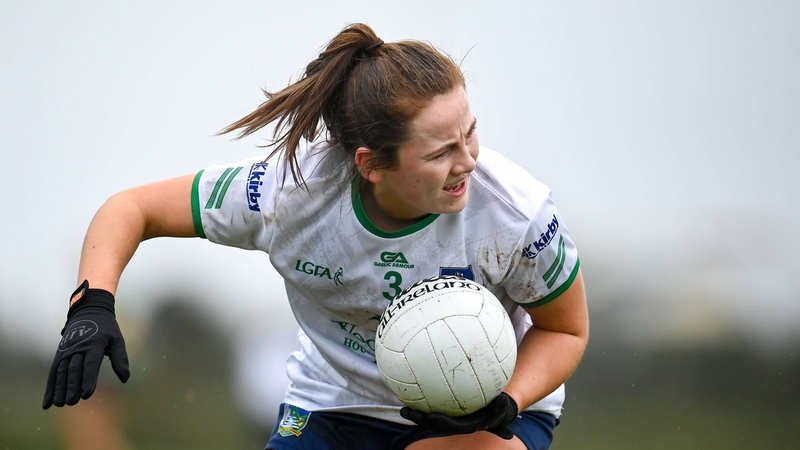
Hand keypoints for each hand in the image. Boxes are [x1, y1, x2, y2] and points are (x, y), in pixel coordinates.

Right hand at [42, 280, 129, 408]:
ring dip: (59, 389)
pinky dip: (50, 387)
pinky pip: (53, 372)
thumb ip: (120, 358)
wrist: (89, 311)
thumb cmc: (106, 329)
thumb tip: (125, 378)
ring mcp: (67, 351)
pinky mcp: (60, 354)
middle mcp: (78, 348)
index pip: (90, 364)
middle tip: (72, 402)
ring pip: (62, 372)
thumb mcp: (117, 339)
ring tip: (59, 403)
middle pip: (74, 370)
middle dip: (72, 387)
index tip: (86, 394)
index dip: (88, 379)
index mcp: (94, 344)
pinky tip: (48, 402)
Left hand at [400, 392, 518, 439]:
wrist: (495, 411)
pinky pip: (431, 406)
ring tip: (402, 408)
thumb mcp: (503, 407)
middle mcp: (456, 424)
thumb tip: (502, 400)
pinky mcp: (445, 412)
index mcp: (468, 425)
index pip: (453, 426)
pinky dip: (420, 401)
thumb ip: (502, 405)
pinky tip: (408, 390)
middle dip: (421, 420)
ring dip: (416, 415)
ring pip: (429, 419)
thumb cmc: (499, 407)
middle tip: (407, 412)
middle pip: (435, 425)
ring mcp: (450, 419)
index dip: (442, 423)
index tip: (433, 416)